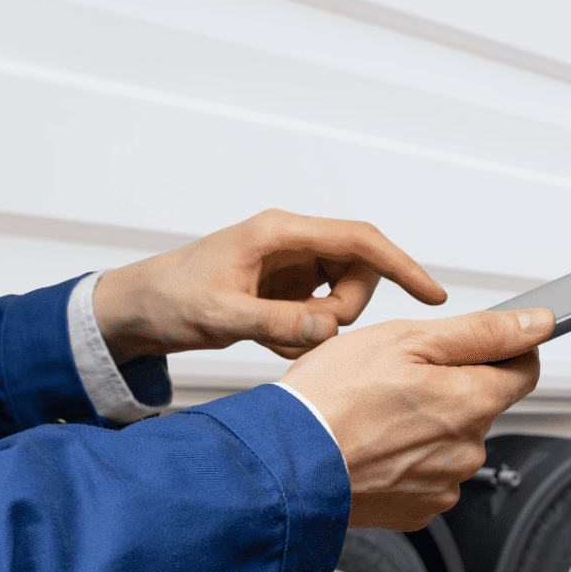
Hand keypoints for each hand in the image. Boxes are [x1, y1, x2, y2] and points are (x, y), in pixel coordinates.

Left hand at [92, 209, 446, 364]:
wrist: (139, 309)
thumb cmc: (168, 298)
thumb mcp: (220, 315)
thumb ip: (276, 322)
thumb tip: (329, 326)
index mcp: (280, 233)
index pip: (360, 240)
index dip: (401, 265)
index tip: (431, 294)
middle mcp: (292, 244)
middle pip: (358, 273)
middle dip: (342, 311)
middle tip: (304, 333)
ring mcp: (291, 267)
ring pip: (342, 297)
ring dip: (320, 327)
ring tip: (274, 337)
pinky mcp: (287, 289)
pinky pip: (320, 314)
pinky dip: (304, 335)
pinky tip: (269, 338)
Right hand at [280, 307, 554, 530]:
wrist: (287, 467)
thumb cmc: (332, 400)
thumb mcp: (407, 340)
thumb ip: (480, 331)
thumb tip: (536, 324)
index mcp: (472, 403)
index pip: (524, 370)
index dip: (505, 349)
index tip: (480, 343)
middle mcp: (468, 450)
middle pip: (480, 405)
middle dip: (450, 387)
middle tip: (397, 378)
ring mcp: (443, 484)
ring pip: (450, 440)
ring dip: (426, 425)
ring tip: (376, 415)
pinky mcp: (417, 509)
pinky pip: (426, 473)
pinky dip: (406, 458)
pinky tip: (374, 445)